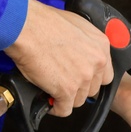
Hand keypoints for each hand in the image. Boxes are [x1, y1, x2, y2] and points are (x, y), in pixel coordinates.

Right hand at [4, 0, 112, 116]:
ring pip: (79, 100)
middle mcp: (96, 63)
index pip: (105, 74)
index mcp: (101, 46)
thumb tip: (80, 54)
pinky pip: (64, 109)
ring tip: (52, 89)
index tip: (80, 78)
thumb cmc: (43, 22)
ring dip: (66, 97)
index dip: (91, 78)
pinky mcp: (67, 90)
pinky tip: (48, 101)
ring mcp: (83, 78)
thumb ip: (85, 42)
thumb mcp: (75, 25)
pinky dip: (55, 108)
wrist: (26, 27)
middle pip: (92, 89)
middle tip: (63, 82)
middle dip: (78, 88)